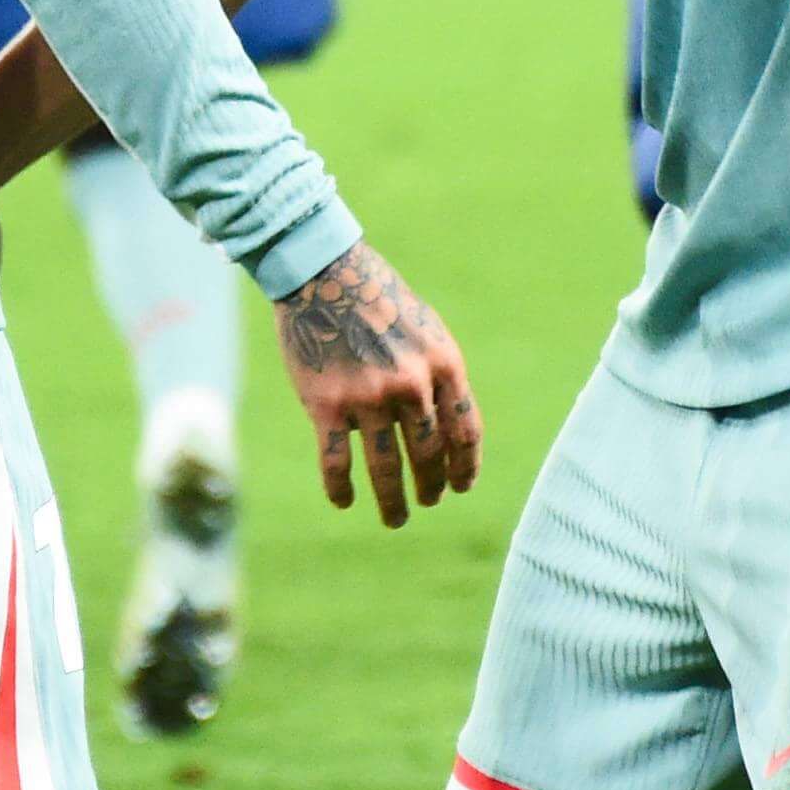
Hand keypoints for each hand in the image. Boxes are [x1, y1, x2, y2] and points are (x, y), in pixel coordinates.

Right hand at [272, 241, 479, 527]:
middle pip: (428, 455)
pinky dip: (341, 488)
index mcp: (443, 364)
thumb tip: (448, 428)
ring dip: (393, 501)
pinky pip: (337, 461)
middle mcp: (411, 384)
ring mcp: (368, 397)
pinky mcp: (327, 403)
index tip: (461, 487)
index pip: (464, 431)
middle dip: (431, 486)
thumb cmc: (377, 296)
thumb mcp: (424, 328)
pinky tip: (344, 501)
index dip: (465, 466)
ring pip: (386, 468)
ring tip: (395, 518)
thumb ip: (437, 374)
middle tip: (427, 501)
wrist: (323, 270)